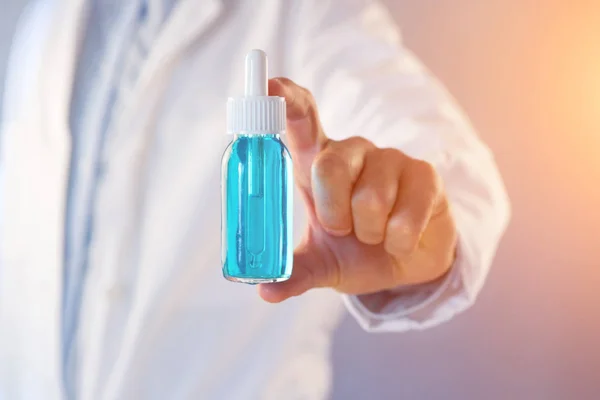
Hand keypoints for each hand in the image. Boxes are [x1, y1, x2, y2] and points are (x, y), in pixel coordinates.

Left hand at [258, 78, 456, 301]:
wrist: (405, 262)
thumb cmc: (355, 251)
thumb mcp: (321, 263)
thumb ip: (293, 272)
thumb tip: (264, 290)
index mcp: (318, 164)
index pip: (303, 121)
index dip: (288, 102)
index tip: (272, 87)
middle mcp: (353, 152)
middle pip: (330, 164)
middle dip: (334, 214)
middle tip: (343, 231)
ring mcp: (390, 159)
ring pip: (370, 199)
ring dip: (370, 233)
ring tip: (375, 234)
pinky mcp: (425, 174)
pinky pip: (406, 216)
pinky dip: (398, 242)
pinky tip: (401, 239)